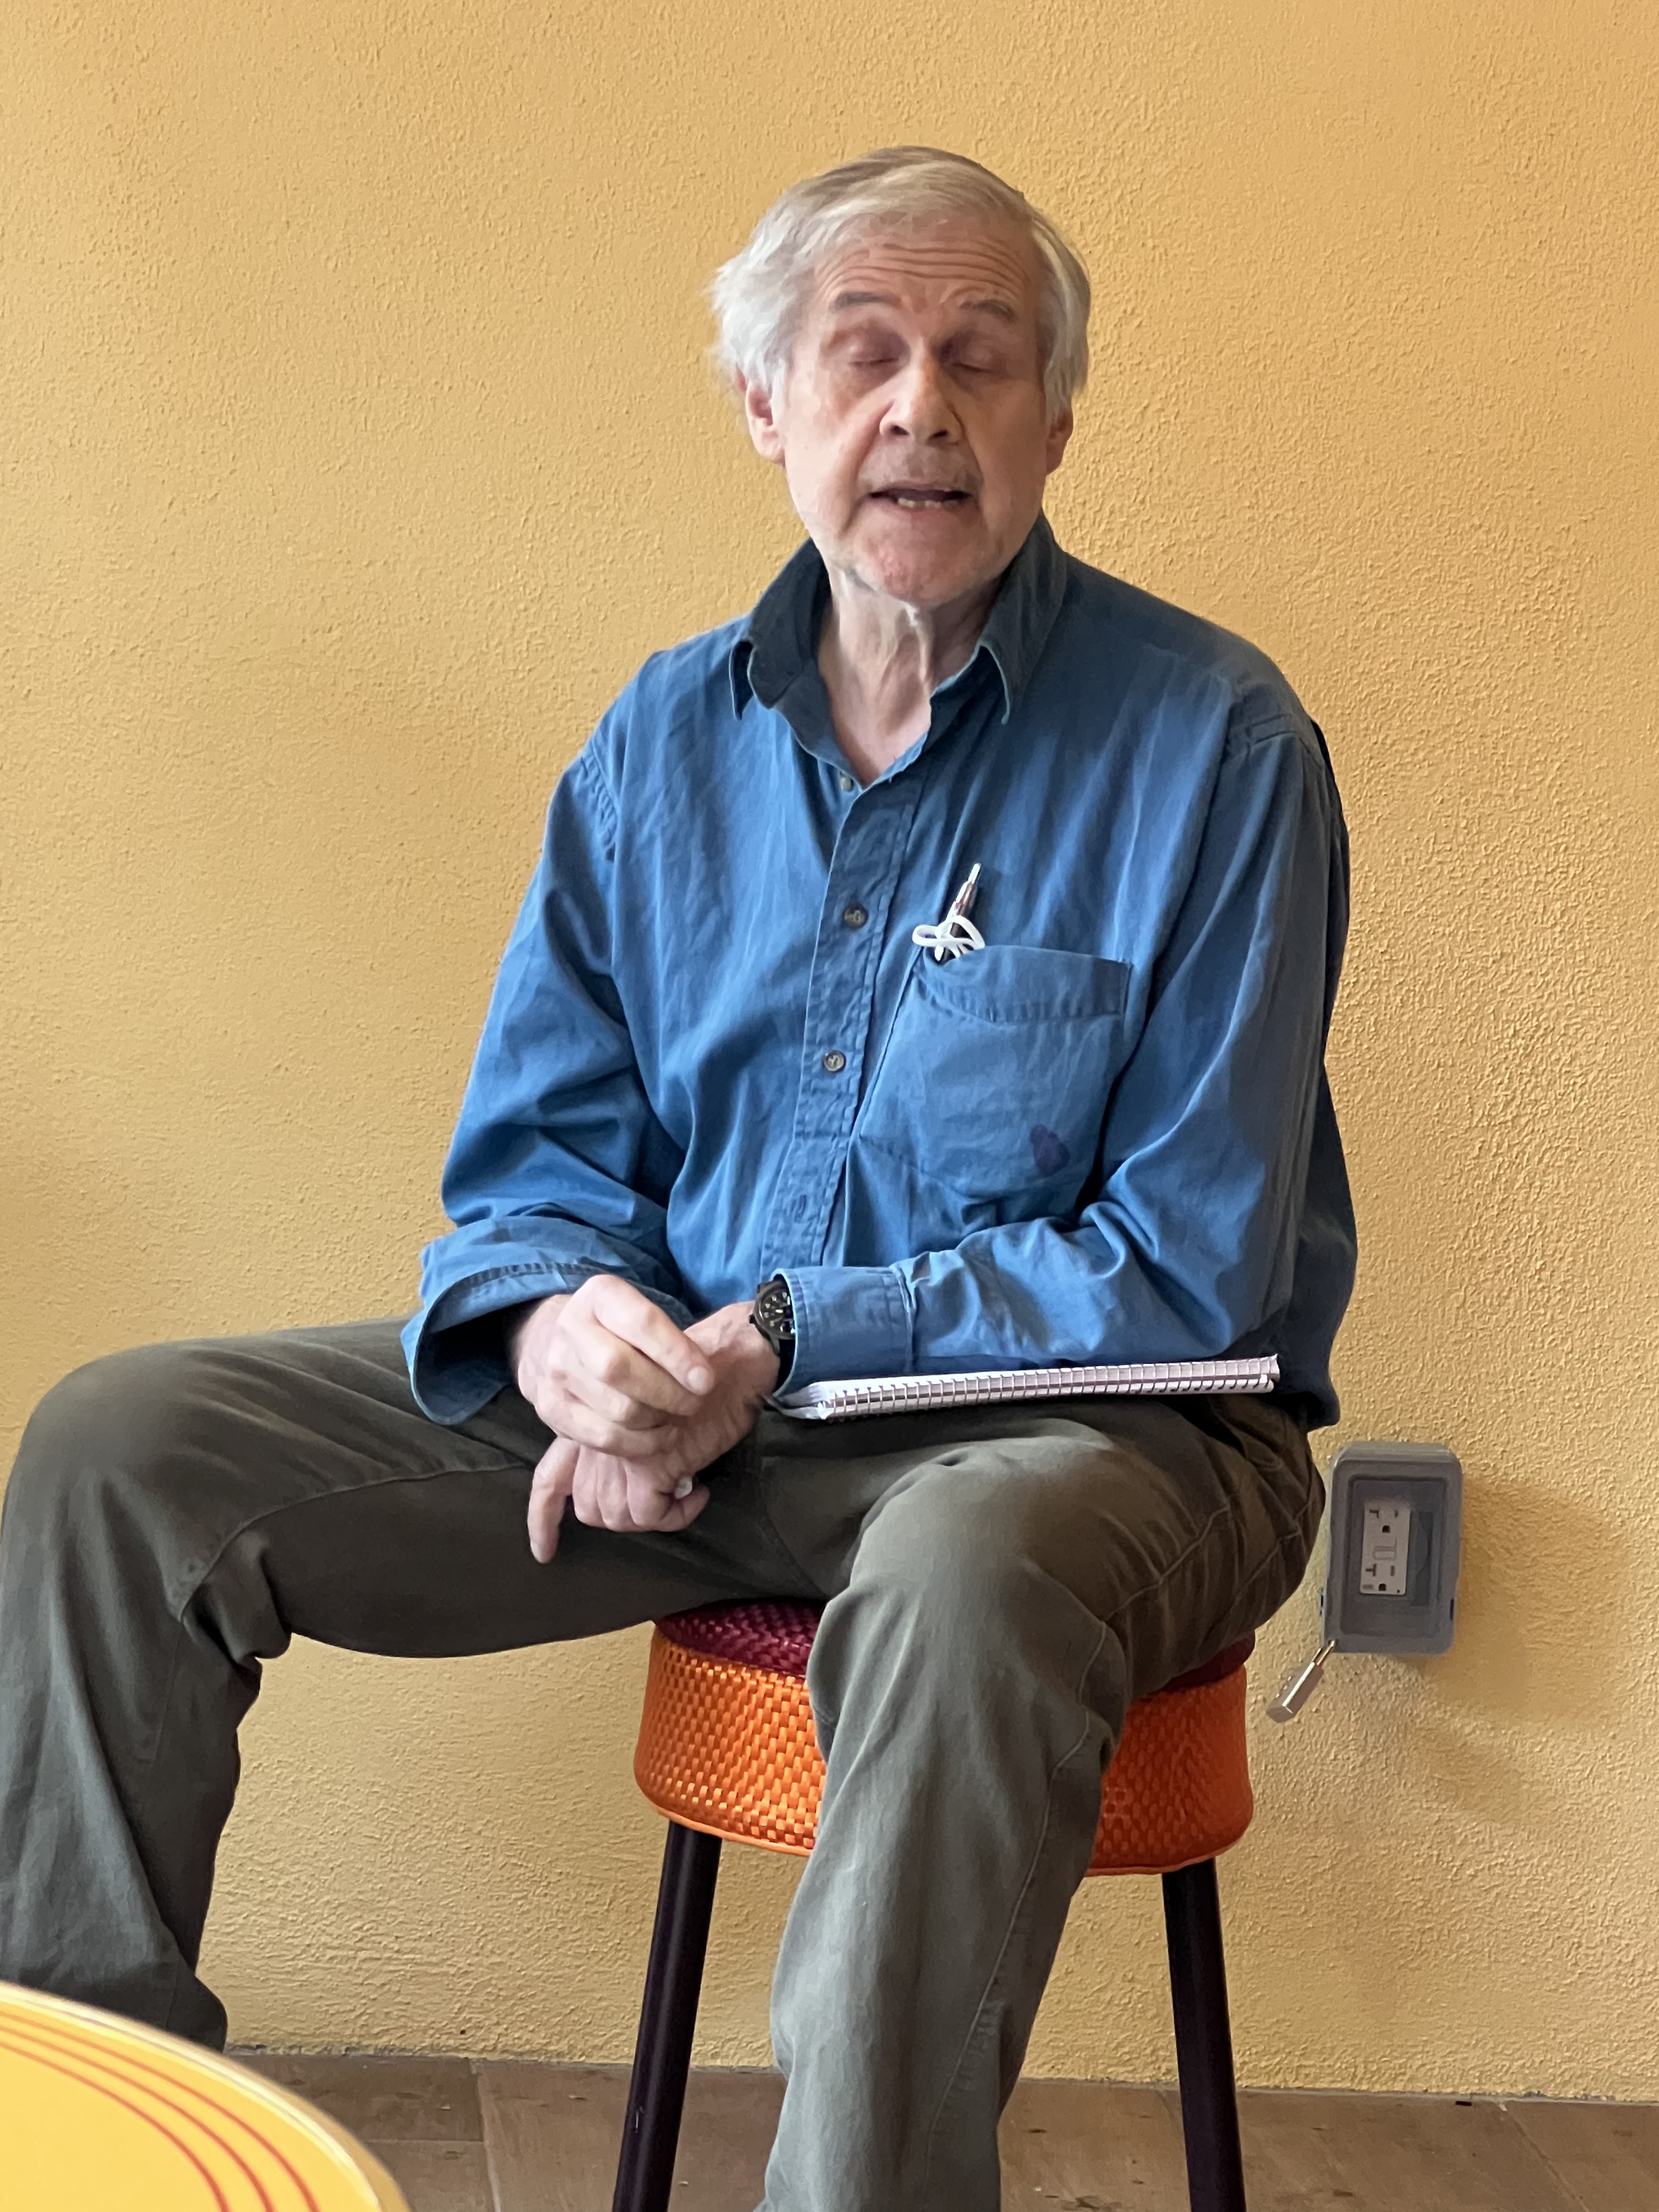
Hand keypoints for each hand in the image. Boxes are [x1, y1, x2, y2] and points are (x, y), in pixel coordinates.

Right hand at [509, 1276, 715, 1457]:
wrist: (560, 1344)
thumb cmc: (619, 1331)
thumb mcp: (641, 1315)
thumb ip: (671, 1339)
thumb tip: (702, 1379)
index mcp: (599, 1295)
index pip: (642, 1323)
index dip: (678, 1355)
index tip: (706, 1381)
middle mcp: (570, 1328)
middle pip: (620, 1369)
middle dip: (668, 1392)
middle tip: (694, 1402)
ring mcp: (556, 1370)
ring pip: (616, 1408)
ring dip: (657, 1419)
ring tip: (675, 1416)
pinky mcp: (551, 1408)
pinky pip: (603, 1437)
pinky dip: (640, 1443)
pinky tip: (660, 1435)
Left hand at [526, 1300, 779, 1561]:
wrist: (729, 1360)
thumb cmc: (697, 1379)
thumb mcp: (645, 1404)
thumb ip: (622, 1436)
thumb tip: (632, 1481)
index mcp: (589, 1423)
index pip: (550, 1480)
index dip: (542, 1521)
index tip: (545, 1551)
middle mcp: (596, 1438)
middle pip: (589, 1506)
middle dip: (621, 1518)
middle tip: (657, 1507)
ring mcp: (620, 1451)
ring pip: (616, 1515)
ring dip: (652, 1518)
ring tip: (679, 1499)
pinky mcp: (650, 1462)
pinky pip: (651, 1516)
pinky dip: (677, 1516)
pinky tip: (697, 1496)